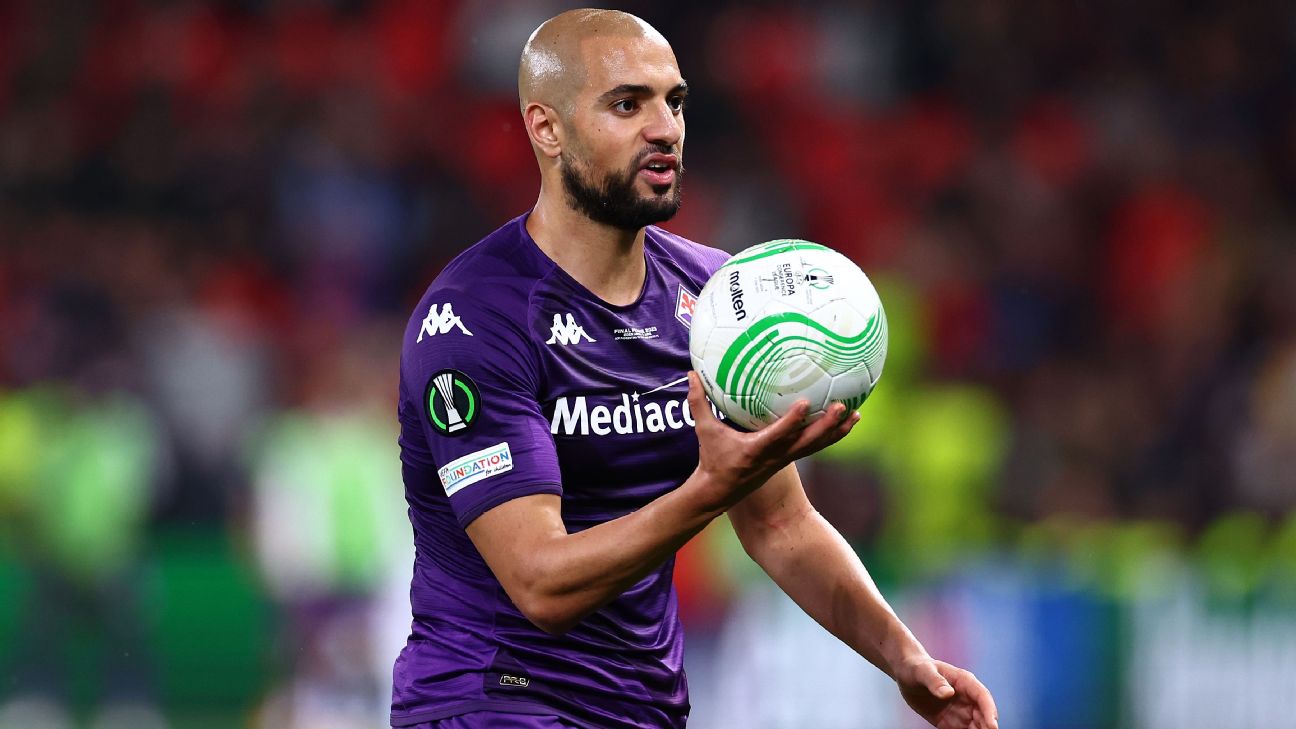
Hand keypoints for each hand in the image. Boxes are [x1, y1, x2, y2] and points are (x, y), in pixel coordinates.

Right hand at [687, 370, 857, 508]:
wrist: (718, 491)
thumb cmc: (712, 459)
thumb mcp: (703, 430)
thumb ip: (698, 401)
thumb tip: (691, 373)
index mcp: (756, 449)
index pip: (778, 434)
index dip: (793, 420)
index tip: (806, 403)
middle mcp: (775, 456)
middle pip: (807, 442)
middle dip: (826, 425)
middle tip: (842, 406)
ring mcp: (784, 460)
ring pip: (815, 446)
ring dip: (836, 432)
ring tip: (855, 415)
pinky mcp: (787, 461)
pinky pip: (813, 447)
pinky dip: (830, 436)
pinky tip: (844, 424)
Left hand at [895, 655, 998, 728]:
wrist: (907, 674)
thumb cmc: (916, 667)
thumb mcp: (923, 672)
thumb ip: (935, 681)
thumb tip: (948, 693)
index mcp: (965, 682)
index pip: (982, 697)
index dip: (989, 712)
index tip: (992, 726)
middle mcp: (967, 698)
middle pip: (983, 715)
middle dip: (987, 728)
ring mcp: (960, 711)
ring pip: (976, 727)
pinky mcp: (950, 723)